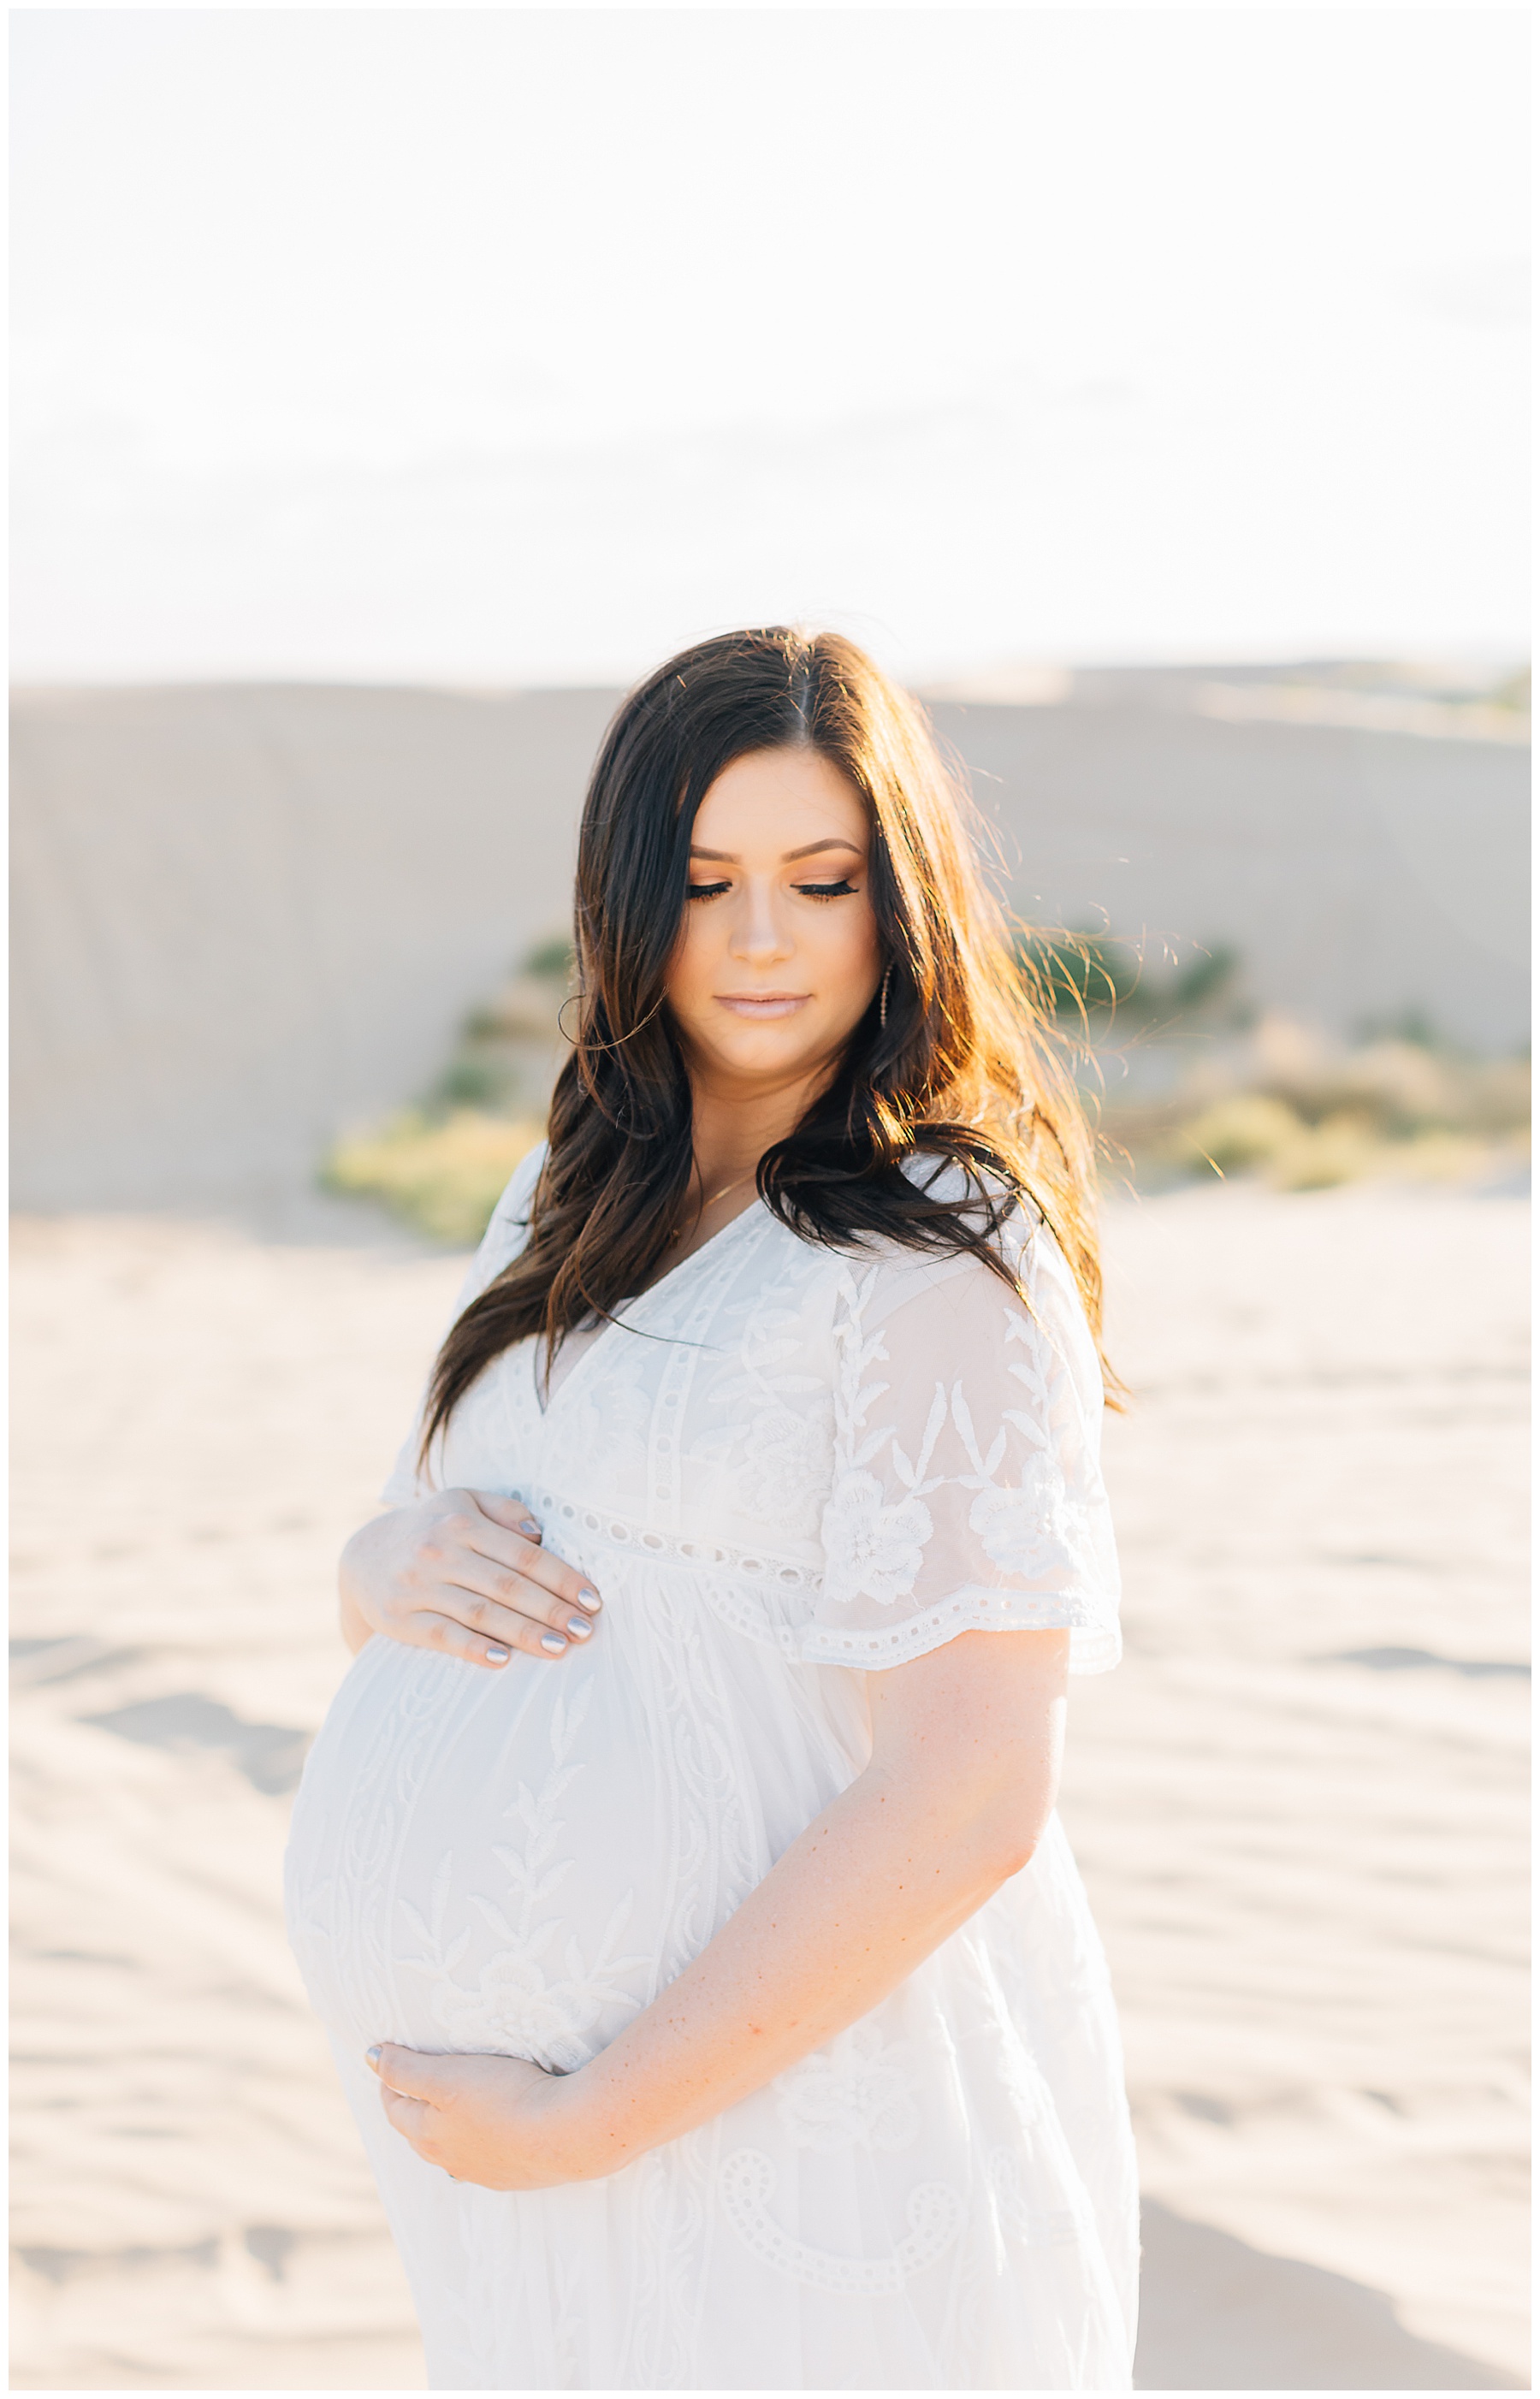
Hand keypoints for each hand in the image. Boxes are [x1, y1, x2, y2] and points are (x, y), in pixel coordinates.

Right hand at [340, 1489, 601, 1668]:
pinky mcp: (400, 1619)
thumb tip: (539, 1531)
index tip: (592, 1600)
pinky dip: (474, 1648)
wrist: (364, 1556)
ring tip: (558, 1649)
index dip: (562, 1578)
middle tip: (584, 1631)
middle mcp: (440, 1552)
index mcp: (461, 1522)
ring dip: (523, 1633)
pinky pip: (442, 1636)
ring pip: (480, 1613)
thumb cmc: (431, 1529)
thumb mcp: (462, 1502)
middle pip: (507, 1586)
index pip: (523, 1554)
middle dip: (551, 1610)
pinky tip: (503, 1661)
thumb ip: (504, 1510)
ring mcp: (418, 1586)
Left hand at [366, 2042, 596, 2188]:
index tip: (390, 2063)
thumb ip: (406, 2069)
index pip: (395, 2110)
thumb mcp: (448, 2077)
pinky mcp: (515, 2175)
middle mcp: (449, 2160)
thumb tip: (369, 2057)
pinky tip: (488, 2138)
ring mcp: (483, 2172)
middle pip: (419, 2133)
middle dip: (413, 2109)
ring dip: (444, 2132)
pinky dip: (477, 2145)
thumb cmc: (505, 2098)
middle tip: (415, 2084)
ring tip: (448, 2113)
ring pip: (450, 2151)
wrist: (567, 2135)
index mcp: (428, 2135)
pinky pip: (484, 2160)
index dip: (390, 2084)